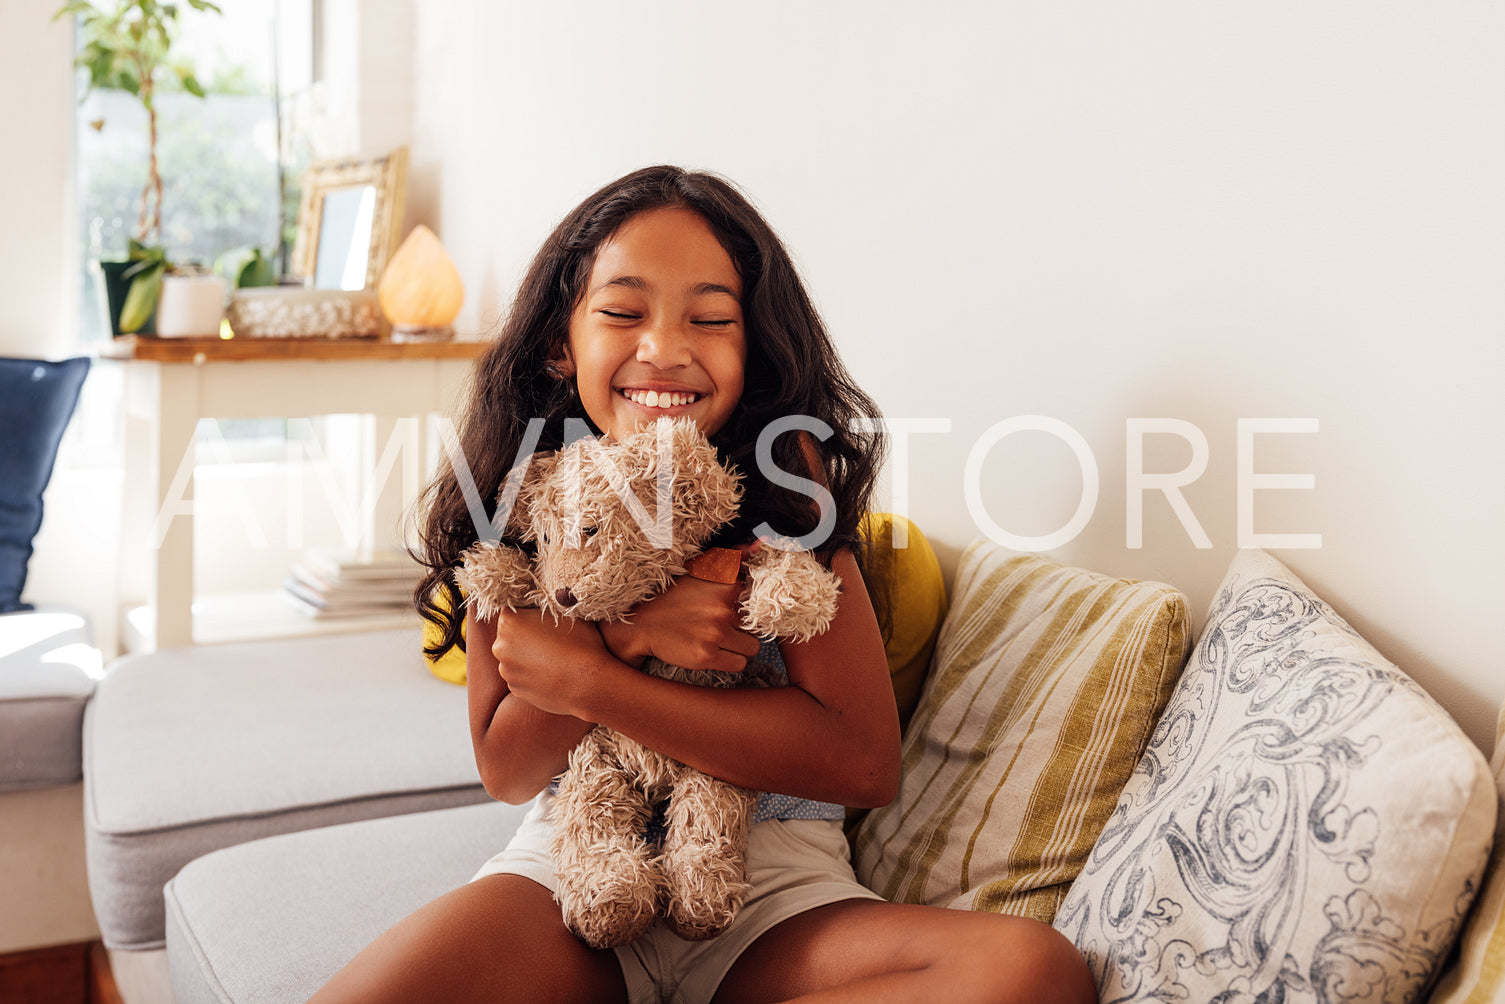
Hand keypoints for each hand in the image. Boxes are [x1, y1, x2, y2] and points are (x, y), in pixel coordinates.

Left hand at [490, 608, 610, 718]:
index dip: (530, 612)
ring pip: (515, 657)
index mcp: (509, 622)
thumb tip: (545, 607)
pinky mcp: (516, 689)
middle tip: (551, 638)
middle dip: (526, 634)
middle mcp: (500, 647)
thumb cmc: (581, 645)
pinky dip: (532, 674)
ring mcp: (506, 671)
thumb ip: (547, 608)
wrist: (590, 685)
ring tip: (554, 658)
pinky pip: (521, 676)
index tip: (546, 618)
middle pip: (510, 634)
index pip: (513, 609)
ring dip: (528, 655)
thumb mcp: (566, 613)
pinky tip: (552, 673)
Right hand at [600, 573, 761, 672]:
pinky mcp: (706, 657)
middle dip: (742, 626)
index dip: (749, 604)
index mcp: (725, 584)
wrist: (638, 623)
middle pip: (756, 624)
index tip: (736, 606)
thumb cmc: (671, 595)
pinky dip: (730, 661)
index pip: (760, 598)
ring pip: (752, 647)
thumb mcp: (698, 568)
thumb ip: (732, 557)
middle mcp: (723, 608)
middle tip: (720, 624)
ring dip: (740, 646)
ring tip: (720, 640)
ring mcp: (715, 634)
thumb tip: (759, 546)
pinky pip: (739, 664)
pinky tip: (714, 651)